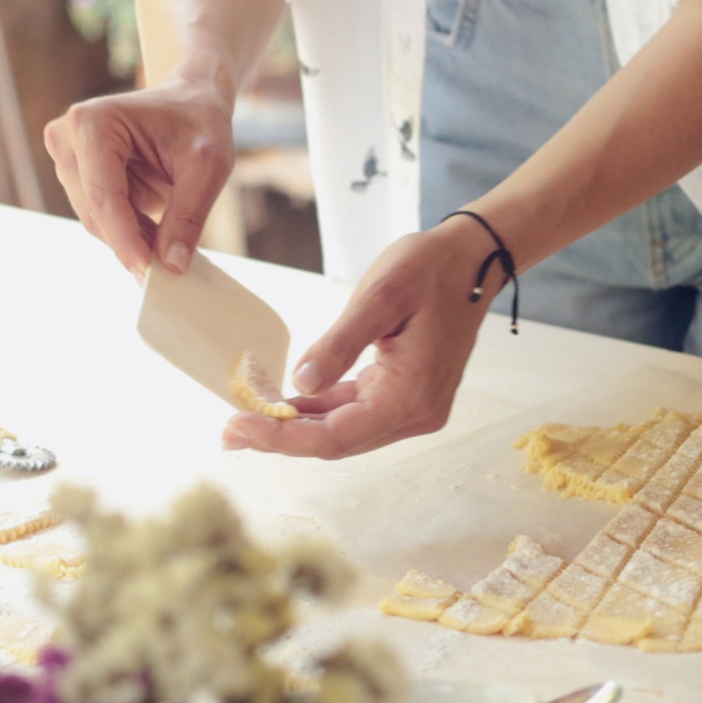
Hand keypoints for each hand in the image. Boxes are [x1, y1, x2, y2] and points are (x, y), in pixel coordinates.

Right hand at [44, 78, 234, 278]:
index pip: (104, 198)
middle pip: (95, 214)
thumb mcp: (208, 168)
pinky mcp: (74, 171)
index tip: (149, 274)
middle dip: (133, 243)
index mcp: (93, 124)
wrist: (191, 101)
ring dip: (133, 237)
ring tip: (171, 238)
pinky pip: (100, 217)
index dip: (126, 241)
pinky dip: (130, 230)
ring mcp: (65, 154)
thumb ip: (188, 217)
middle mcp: (66, 136)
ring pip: (95, 220)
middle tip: (173, 266)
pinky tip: (157, 230)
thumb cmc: (200, 124)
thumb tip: (172, 267)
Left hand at [222, 221, 505, 459]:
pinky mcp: (405, 396)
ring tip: (245, 418)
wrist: (474, 259)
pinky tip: (282, 403)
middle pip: (338, 443)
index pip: (337, 436)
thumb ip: (339, 344)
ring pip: (343, 432)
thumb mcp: (380, 297)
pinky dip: (317, 411)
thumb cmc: (430, 269)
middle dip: (282, 439)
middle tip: (227, 431)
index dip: (283, 437)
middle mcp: (415, 414)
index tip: (237, 426)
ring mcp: (412, 408)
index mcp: (411, 396)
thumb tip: (301, 383)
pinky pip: (354, 413)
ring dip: (296, 428)